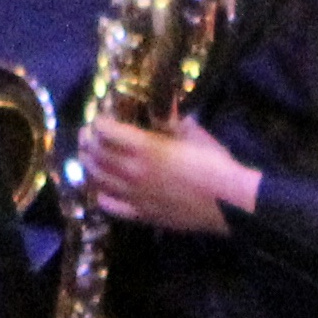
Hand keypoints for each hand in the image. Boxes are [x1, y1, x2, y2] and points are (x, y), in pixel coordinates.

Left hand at [81, 115, 258, 233]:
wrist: (229, 203)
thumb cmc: (214, 163)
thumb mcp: (192, 132)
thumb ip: (170, 118)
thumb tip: (162, 102)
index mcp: (145, 147)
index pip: (105, 130)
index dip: (98, 121)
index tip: (100, 117)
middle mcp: (132, 171)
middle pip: (95, 154)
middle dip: (87, 141)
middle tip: (88, 135)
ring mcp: (134, 195)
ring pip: (97, 179)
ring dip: (88, 165)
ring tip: (89, 157)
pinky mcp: (141, 214)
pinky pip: (110, 205)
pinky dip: (101, 194)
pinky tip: (104, 188)